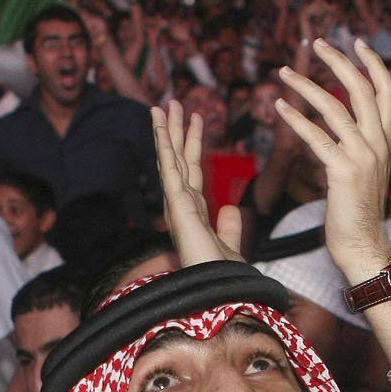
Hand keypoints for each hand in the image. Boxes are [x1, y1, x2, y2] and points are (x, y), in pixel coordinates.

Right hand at [150, 101, 242, 265]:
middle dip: (175, 131)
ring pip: (169, 159)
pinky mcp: (176, 203)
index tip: (195, 120)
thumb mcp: (231, 243)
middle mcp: (181, 205)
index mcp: (194, 211)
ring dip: (165, 131)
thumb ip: (230, 225)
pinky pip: (169, 167)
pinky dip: (163, 143)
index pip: (191, 170)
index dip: (192, 144)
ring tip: (162, 105)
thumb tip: (232, 208)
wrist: (221, 288)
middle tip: (173, 103)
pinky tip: (159, 123)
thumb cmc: (223, 274)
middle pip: (178, 159)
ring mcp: (176, 203)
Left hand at [277, 39, 390, 284]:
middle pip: (362, 89)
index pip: (386, 91)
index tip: (356, 42)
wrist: (363, 245)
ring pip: (335, 107)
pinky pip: (316, 137)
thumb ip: (360, 144)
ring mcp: (363, 156)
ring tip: (284, 73)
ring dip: (307, 85)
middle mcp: (378, 143)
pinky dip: (296, 119)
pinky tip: (280, 107)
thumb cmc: (358, 211)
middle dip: (339, 61)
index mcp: (385, 141)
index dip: (373, 63)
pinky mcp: (343, 171)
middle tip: (318, 42)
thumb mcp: (366, 170)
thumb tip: (345, 125)